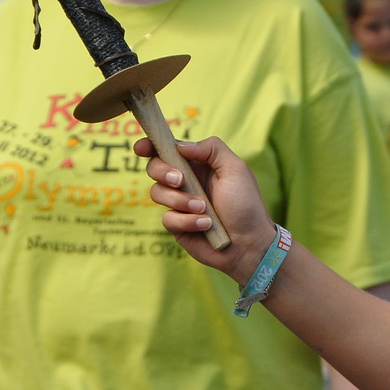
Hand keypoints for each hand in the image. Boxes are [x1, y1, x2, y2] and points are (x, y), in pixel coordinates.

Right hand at [138, 136, 276, 284]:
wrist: (249, 243)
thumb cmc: (246, 204)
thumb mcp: (235, 168)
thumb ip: (211, 149)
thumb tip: (180, 146)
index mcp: (199, 164)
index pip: (168, 149)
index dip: (150, 146)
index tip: (140, 148)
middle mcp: (186, 181)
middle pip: (154, 168)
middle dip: (163, 172)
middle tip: (180, 181)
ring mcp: (180, 204)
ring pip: (157, 193)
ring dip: (181, 200)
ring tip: (204, 209)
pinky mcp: (177, 225)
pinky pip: (167, 218)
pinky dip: (187, 221)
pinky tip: (206, 224)